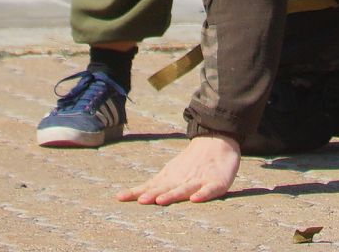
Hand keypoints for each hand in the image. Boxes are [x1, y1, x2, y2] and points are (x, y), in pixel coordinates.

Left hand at [115, 131, 242, 204]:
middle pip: (166, 188)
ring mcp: (199, 181)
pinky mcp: (217, 183)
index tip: (120, 197)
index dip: (136, 192)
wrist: (218, 138)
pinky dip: (202, 194)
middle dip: (154, 194)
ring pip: (185, 189)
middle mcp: (182, 180)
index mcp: (170, 178)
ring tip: (161, 200)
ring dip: (172, 195)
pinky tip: (195, 199)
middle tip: (142, 200)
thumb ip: (157, 184)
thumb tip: (133, 195)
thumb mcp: (173, 171)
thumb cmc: (192, 161)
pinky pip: (210, 190)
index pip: (151, 187)